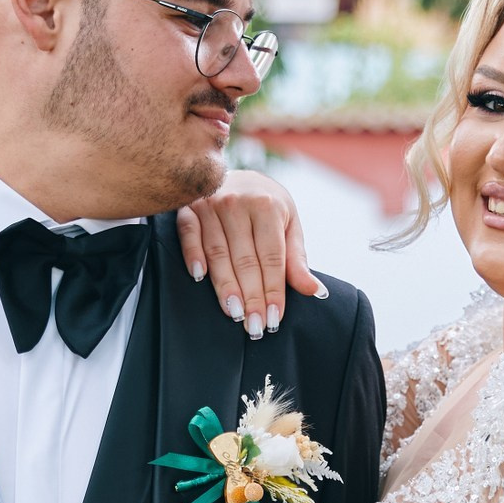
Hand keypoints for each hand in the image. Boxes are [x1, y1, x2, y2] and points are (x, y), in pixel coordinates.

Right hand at [177, 169, 323, 338]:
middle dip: (251, 296)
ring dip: (225, 285)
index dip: (273, 290)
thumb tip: (314, 291)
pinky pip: (189, 234)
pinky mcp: (189, 208)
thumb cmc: (267, 206)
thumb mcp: (288, 225)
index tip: (274, 318)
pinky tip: (199, 277)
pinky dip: (192, 254)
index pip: (271, 257)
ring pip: (218, 252)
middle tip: (255, 327)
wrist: (237, 175)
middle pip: (245, 259)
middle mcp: (238, 204)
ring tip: (235, 314)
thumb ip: (296, 259)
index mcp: (267, 207)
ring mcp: (211, 204)